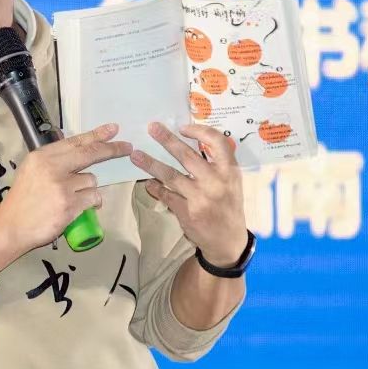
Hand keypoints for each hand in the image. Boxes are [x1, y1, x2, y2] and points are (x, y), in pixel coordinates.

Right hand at [0, 122, 130, 252]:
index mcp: (42, 156)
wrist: (11, 227)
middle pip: (90, 154)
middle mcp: (52, 167)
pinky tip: (78, 208)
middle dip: (111, 150)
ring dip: (87, 189)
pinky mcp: (69, 205)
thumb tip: (77, 146)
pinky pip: (93, 198)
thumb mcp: (31, 170)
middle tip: (127, 147)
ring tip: (70, 198)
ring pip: (92, 180)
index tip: (113, 129)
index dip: (96, 134)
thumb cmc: (22, 200)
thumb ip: (52, 159)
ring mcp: (61, 187)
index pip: (75, 141)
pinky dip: (91, 203)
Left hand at [130, 122, 248, 264]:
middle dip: (167, 140)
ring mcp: (200, 198)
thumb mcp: (232, 182)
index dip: (200, 131)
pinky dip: (155, 188)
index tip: (183, 127)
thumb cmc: (229, 206)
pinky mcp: (187, 212)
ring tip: (136, 156)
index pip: (217, 142)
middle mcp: (215, 182)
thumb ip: (217, 164)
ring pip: (170, 176)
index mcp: (229, 171)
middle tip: (152, 128)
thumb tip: (193, 141)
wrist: (228, 241)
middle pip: (187, 156)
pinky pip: (166, 195)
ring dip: (151, 164)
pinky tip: (147, 183)